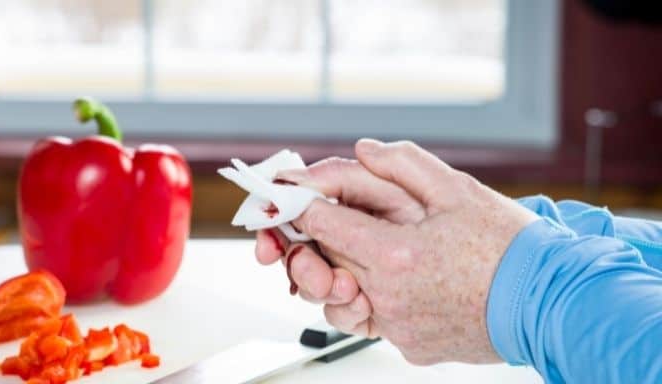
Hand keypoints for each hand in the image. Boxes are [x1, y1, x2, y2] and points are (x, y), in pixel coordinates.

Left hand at [274, 139, 536, 364]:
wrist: (551, 301)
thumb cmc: (510, 246)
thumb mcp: (459, 189)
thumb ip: (403, 164)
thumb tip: (362, 150)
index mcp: (396, 254)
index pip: (321, 224)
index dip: (300, 203)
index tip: (289, 193)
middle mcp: (389, 297)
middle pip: (324, 260)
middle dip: (317, 235)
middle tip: (324, 216)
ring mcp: (398, 326)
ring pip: (340, 295)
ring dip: (342, 269)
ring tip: (367, 248)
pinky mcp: (409, 346)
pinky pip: (373, 319)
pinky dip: (374, 297)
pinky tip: (400, 279)